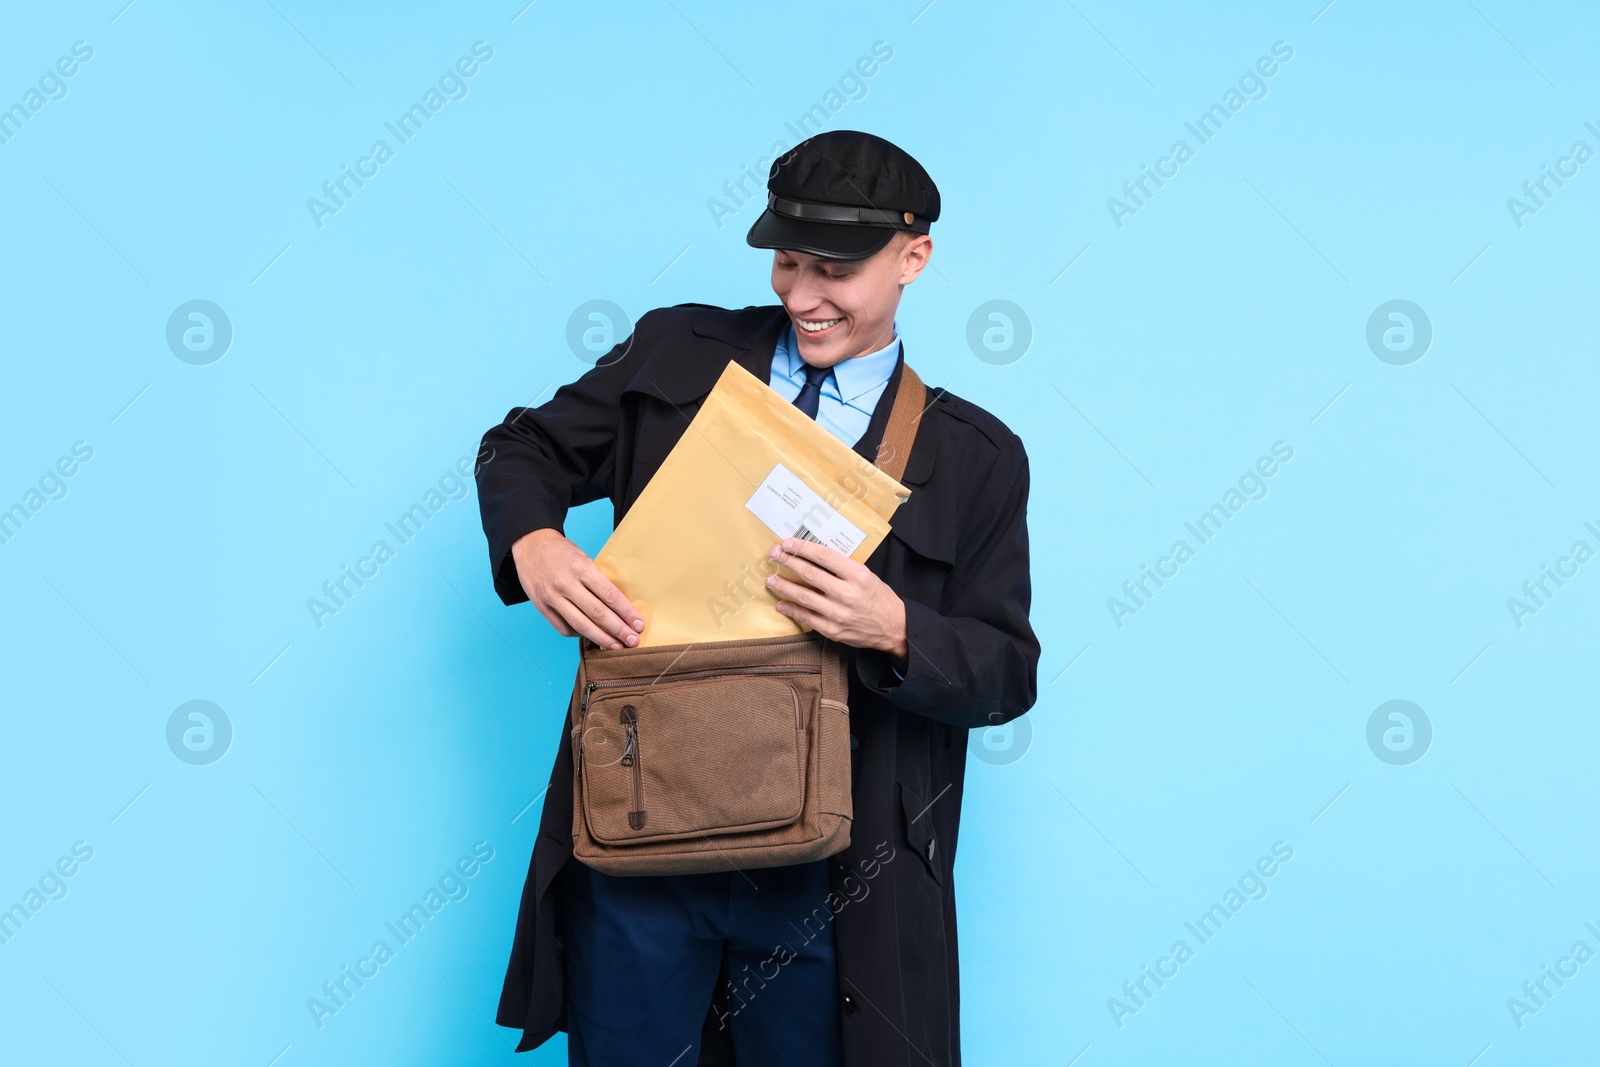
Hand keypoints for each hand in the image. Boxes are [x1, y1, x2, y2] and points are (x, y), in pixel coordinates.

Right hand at [510, 528, 644, 649]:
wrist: (531, 545)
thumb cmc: (562, 551)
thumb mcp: (584, 557)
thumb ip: (597, 580)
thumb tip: (620, 606)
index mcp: (581, 567)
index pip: (609, 595)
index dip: (626, 612)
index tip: (639, 624)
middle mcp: (566, 584)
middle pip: (597, 613)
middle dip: (618, 630)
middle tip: (633, 641)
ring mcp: (552, 597)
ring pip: (581, 625)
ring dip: (602, 639)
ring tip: (617, 646)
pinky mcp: (542, 607)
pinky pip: (564, 628)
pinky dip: (580, 634)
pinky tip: (592, 637)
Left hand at [765, 538, 907, 669]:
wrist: (894, 628)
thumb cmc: (879, 598)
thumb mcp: (867, 576)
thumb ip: (843, 567)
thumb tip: (814, 556)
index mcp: (857, 575)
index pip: (824, 557)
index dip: (803, 548)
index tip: (788, 543)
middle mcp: (846, 593)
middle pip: (810, 574)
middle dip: (788, 562)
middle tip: (773, 554)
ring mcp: (838, 613)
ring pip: (803, 596)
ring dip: (784, 586)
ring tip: (771, 579)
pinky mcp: (832, 630)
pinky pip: (806, 617)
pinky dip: (792, 609)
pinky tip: (781, 603)